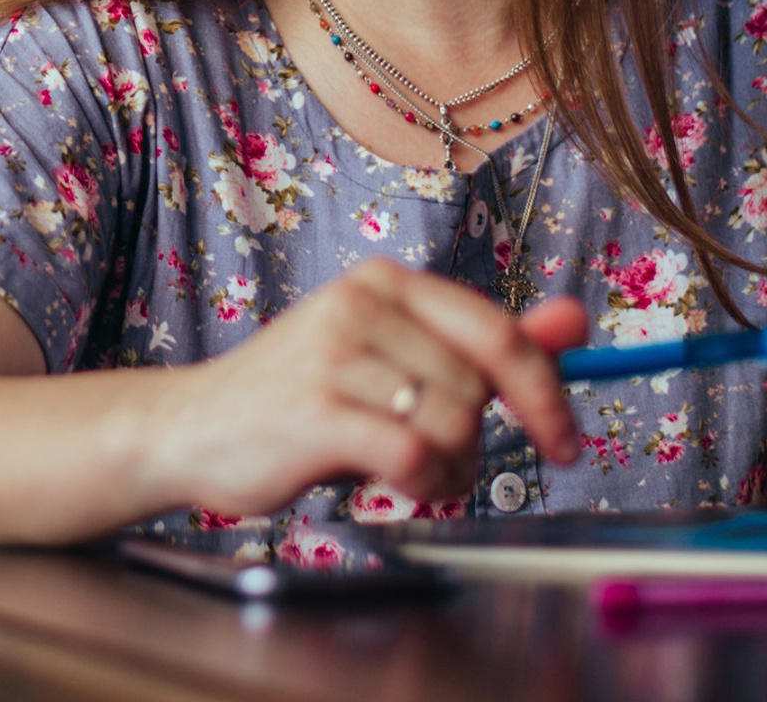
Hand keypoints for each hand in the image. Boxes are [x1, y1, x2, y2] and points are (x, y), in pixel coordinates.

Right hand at [153, 260, 587, 516]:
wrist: (191, 427)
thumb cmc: (301, 396)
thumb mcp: (393, 358)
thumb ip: (482, 343)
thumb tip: (576, 321)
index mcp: (386, 283)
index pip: (496, 329)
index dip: (545, 390)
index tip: (568, 439)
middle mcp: (362, 304)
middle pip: (475, 387)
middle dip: (476, 443)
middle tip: (444, 467)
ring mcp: (335, 353)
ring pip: (450, 422)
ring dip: (448, 470)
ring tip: (409, 474)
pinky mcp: (315, 409)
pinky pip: (411, 452)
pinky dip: (421, 483)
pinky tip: (396, 484)